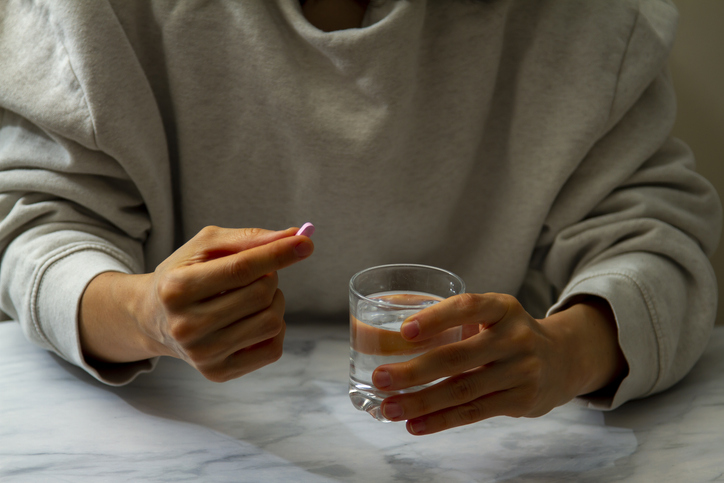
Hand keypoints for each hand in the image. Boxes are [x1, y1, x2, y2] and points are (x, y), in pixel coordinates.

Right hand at [80, 226, 313, 381]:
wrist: (154, 318)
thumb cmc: (184, 274)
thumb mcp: (205, 247)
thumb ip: (248, 239)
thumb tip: (293, 236)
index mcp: (177, 287)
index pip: (240, 269)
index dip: (277, 255)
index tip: (305, 243)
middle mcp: (186, 325)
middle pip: (259, 295)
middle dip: (271, 277)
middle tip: (259, 274)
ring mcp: (202, 354)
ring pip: (271, 322)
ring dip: (275, 301)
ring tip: (254, 296)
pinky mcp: (217, 373)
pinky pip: (272, 349)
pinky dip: (274, 329)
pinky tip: (254, 319)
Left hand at [371, 293, 626, 434]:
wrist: (563, 360)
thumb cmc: (509, 335)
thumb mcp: (494, 315)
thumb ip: (457, 321)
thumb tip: (393, 336)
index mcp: (503, 308)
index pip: (468, 307)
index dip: (436, 318)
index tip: (404, 332)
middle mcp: (515, 338)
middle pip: (457, 358)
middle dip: (413, 371)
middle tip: (381, 378)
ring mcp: (521, 371)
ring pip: (461, 390)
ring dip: (420, 402)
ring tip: (388, 407)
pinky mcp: (520, 401)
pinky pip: (473, 413)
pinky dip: (440, 420)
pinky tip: (414, 425)